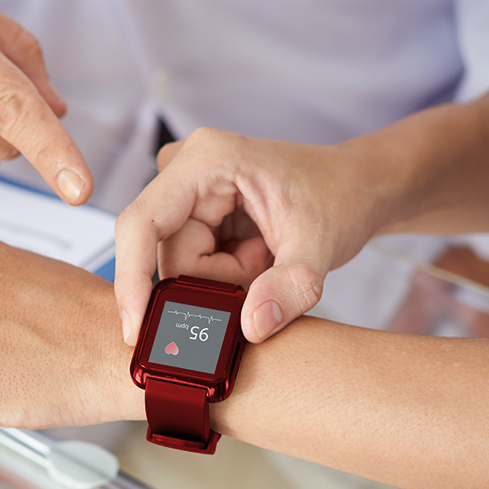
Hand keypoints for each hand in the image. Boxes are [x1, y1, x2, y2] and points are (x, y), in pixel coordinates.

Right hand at [115, 127, 393, 344]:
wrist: (357, 186)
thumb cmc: (340, 197)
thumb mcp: (321, 246)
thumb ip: (289, 288)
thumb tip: (250, 327)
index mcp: (207, 160)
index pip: (142, 223)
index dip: (131, 276)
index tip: (135, 328)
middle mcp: (185, 169)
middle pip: (165, 253)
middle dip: (212, 279)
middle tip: (262, 266)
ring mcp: (185, 190)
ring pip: (177, 263)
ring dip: (220, 278)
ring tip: (264, 256)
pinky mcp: (190, 210)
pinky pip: (188, 262)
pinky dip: (221, 273)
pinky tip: (254, 255)